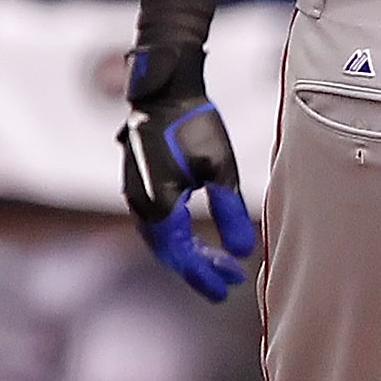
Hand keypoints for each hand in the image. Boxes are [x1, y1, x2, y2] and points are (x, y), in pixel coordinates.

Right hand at [120, 45, 255, 302]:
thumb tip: (245, 253)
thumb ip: (230, 212)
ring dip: (188, 255)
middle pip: (169, 253)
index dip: (205, 274)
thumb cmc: (196, 126)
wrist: (165, 93)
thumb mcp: (221, 169)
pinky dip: (177, 239)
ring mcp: (135, 197)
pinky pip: (157, 225)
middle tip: (231, 282)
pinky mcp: (139, 187)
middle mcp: (140, 206)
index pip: (181, 255)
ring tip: (220, 265)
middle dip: (199, 269)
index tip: (231, 287)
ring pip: (162, 241)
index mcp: (158, 206)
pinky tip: (197, 240)